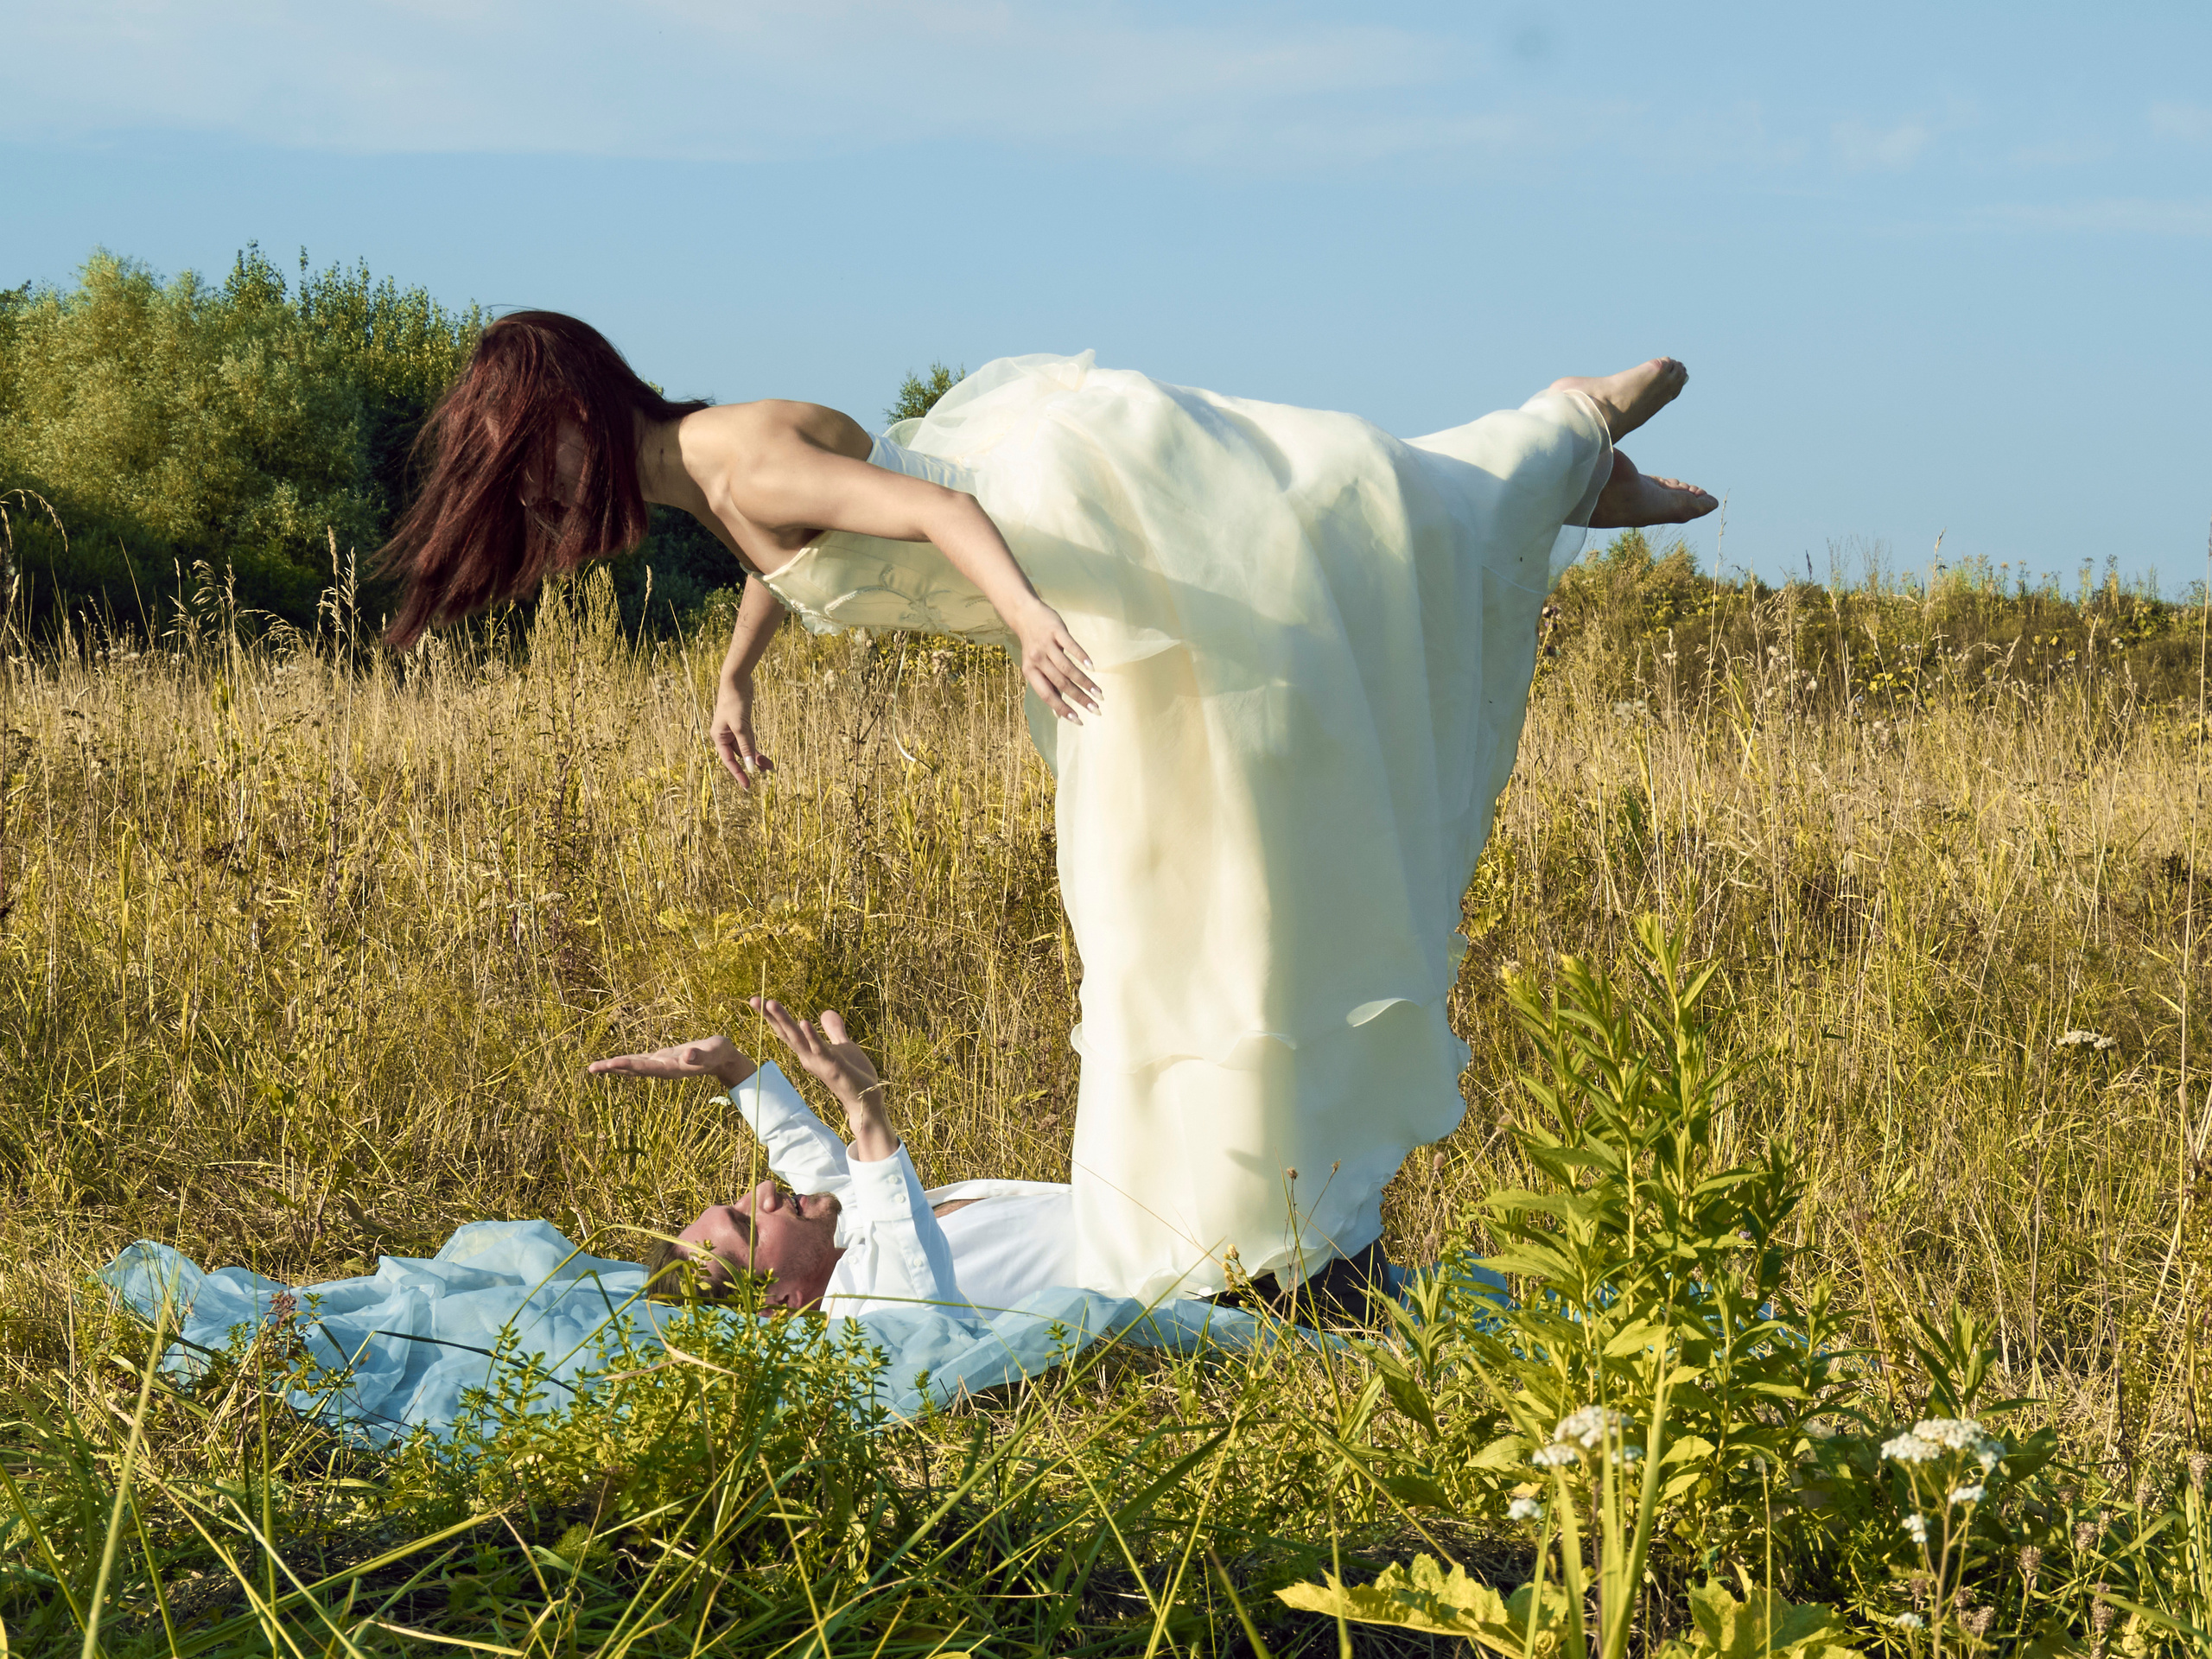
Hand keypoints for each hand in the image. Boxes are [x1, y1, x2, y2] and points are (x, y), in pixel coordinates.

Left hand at [587, 1034, 755, 1089]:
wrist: (723, 1059)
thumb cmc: (720, 1053)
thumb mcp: (714, 1051)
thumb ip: (701, 1054)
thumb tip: (688, 1055)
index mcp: (672, 1068)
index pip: (646, 1067)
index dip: (628, 1065)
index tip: (611, 1063)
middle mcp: (663, 1070)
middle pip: (633, 1070)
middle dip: (613, 1068)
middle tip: (591, 1068)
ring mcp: (661, 1066)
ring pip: (633, 1067)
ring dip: (614, 1067)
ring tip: (593, 1068)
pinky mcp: (661, 1060)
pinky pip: (638, 1062)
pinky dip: (624, 1062)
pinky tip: (613, 1063)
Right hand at [711, 675, 772, 787]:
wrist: (736, 680)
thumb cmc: (734, 701)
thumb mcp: (741, 726)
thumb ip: (747, 746)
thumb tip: (751, 766)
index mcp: (719, 737)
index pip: (729, 761)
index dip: (739, 774)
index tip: (748, 786)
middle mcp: (724, 735)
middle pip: (739, 756)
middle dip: (752, 764)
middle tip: (767, 773)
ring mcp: (733, 730)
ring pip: (746, 748)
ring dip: (757, 756)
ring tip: (770, 766)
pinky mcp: (742, 723)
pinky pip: (749, 740)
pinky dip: (756, 747)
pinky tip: (764, 755)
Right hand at [748, 997, 899, 1163]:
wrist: (865, 1098)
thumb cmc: (853, 1074)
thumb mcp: (843, 1046)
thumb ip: (833, 1031)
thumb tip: (826, 1012)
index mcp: (809, 1051)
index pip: (787, 1031)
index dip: (773, 1016)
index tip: (757, 1000)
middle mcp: (808, 1056)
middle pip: (786, 1033)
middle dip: (771, 1016)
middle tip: (754, 999)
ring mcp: (818, 1061)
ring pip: (797, 1038)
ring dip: (785, 1021)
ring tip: (771, 1003)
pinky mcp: (832, 1066)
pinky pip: (820, 1049)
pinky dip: (811, 1036)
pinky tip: (804, 1022)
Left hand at [1010, 600, 1100, 722]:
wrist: (1025, 615)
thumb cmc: (1033, 646)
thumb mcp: (1035, 667)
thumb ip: (1047, 687)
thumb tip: (1057, 713)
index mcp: (1030, 672)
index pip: (1047, 695)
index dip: (1063, 708)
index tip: (1079, 720)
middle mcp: (1036, 660)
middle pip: (1061, 683)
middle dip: (1080, 698)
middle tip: (1096, 708)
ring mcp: (1046, 645)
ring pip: (1067, 668)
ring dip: (1085, 682)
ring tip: (1098, 693)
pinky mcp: (1056, 631)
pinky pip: (1071, 646)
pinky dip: (1082, 657)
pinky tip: (1092, 668)